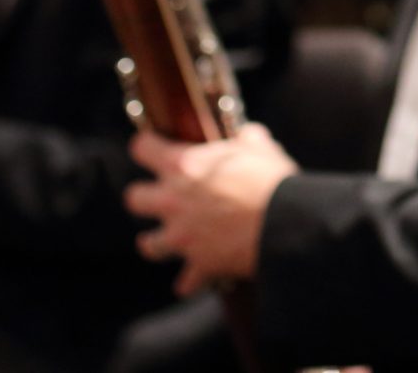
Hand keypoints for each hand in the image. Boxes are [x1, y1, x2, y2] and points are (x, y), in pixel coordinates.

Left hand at [125, 125, 298, 295]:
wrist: (284, 224)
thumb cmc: (270, 179)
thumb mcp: (260, 147)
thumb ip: (248, 139)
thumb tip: (249, 135)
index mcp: (183, 165)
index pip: (143, 148)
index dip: (147, 146)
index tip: (153, 148)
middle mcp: (172, 200)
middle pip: (134, 198)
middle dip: (145, 198)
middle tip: (164, 197)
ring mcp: (181, 235)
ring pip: (148, 244)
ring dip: (158, 243)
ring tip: (172, 241)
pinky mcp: (198, 264)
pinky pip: (185, 282)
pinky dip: (191, 281)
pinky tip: (198, 279)